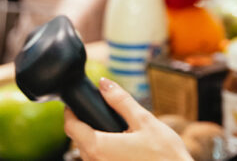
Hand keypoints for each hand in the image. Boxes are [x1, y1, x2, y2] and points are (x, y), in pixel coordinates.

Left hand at [64, 79, 191, 160]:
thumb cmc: (165, 156)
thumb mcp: (145, 121)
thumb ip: (121, 101)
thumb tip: (104, 83)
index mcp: (99, 147)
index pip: (71, 127)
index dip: (71, 112)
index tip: (76, 104)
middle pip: (79, 141)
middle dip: (87, 125)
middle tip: (102, 114)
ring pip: (89, 154)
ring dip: (97, 141)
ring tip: (118, 133)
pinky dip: (106, 153)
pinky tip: (125, 151)